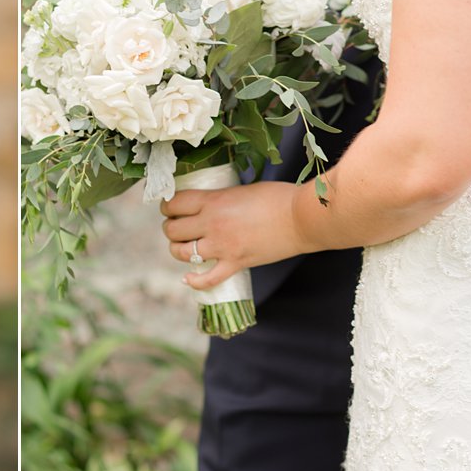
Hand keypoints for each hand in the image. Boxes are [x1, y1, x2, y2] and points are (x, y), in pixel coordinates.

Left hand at [160, 181, 303, 289]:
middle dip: (171, 227)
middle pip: (173, 229)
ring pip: (182, 253)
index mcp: (213, 201)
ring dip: (177, 249)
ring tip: (182, 245)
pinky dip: (194, 281)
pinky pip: (207, 279)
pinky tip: (187, 278)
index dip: (167, 205)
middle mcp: (212, 224)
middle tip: (178, 225)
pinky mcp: (236, 264)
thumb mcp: (242, 189)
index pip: (175, 204)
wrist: (303, 218)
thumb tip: (209, 204)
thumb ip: (221, 198)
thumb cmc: (278, 197)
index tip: (170, 207)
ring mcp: (222, 247)